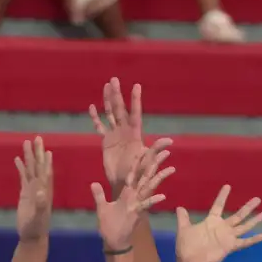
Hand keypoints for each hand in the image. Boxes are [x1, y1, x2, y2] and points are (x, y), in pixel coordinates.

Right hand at [13, 137, 52, 242]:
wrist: (32, 235)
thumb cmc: (36, 227)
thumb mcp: (38, 217)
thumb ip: (40, 205)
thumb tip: (41, 191)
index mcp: (44, 190)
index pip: (44, 172)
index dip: (45, 160)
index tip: (46, 149)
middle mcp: (40, 187)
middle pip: (38, 166)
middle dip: (37, 152)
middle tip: (37, 138)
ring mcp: (32, 189)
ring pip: (30, 169)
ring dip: (29, 156)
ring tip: (26, 142)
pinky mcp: (25, 193)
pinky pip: (23, 176)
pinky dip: (21, 167)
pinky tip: (18, 159)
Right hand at [90, 77, 149, 191]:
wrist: (125, 182)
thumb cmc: (138, 173)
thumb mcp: (147, 161)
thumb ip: (156, 150)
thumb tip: (169, 141)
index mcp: (134, 133)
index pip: (135, 113)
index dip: (135, 100)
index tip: (136, 86)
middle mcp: (125, 131)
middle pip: (120, 109)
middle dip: (117, 94)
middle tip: (114, 79)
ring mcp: (115, 134)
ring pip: (110, 114)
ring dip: (107, 100)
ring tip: (106, 86)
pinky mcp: (106, 141)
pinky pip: (100, 126)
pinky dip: (95, 118)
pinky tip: (92, 107)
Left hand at [90, 141, 171, 253]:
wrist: (113, 240)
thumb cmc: (109, 225)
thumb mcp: (102, 207)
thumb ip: (99, 195)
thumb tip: (93, 183)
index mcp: (126, 193)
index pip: (133, 173)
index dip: (138, 161)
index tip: (143, 148)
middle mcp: (134, 196)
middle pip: (145, 176)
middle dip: (154, 164)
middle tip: (165, 151)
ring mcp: (136, 204)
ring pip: (149, 188)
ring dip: (158, 179)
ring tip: (170, 169)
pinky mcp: (136, 213)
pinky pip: (145, 206)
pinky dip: (152, 201)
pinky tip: (162, 196)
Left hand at [175, 185, 261, 261]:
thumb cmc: (186, 247)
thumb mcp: (184, 230)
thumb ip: (184, 219)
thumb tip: (179, 207)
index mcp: (211, 222)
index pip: (218, 206)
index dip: (222, 197)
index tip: (227, 186)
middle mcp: (222, 228)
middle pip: (238, 215)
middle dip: (247, 207)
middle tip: (258, 198)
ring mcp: (227, 237)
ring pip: (244, 226)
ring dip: (254, 221)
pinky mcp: (230, 246)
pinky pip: (244, 242)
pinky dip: (253, 240)